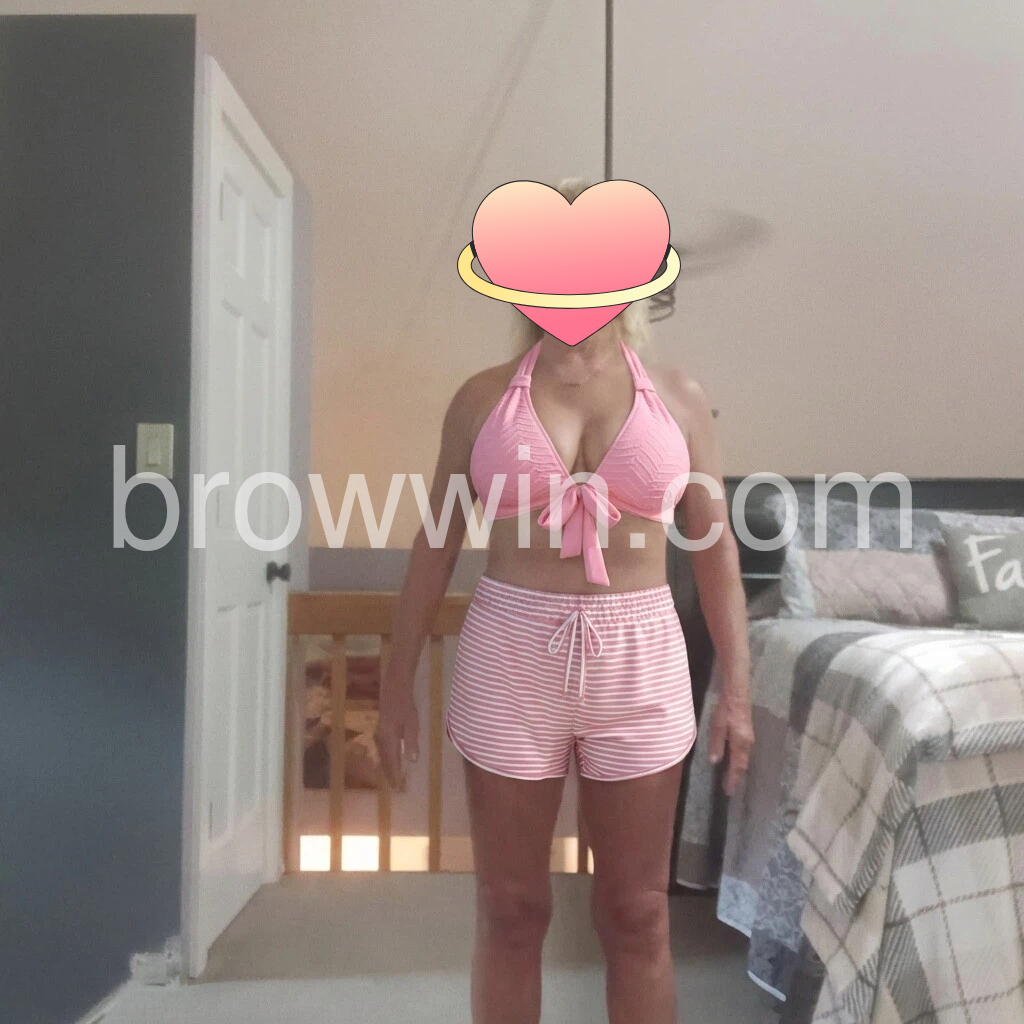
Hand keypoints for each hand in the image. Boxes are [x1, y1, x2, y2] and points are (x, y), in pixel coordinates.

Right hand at [377, 670, 419, 789]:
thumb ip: (411, 741)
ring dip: (386, 765)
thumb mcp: (412, 723)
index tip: (396, 786)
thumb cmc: (405, 705)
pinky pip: (382, 747)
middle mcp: (382, 738)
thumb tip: (411, 760)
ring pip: (382, 754)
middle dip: (389, 772)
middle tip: (393, 785)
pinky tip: (390, 757)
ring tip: (391, 775)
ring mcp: (380, 732)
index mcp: (389, 738)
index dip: (394, 773)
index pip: (391, 761)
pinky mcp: (382, 728)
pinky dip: (386, 756)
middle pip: (384, 759)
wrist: (394, 688)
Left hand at [708, 685, 754, 796]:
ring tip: (732, 779)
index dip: (733, 779)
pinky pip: (744, 752)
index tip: (729, 791)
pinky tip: (734, 761)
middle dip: (737, 777)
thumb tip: (715, 761)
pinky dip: (739, 760)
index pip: (737, 766)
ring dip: (738, 769)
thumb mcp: (717, 726)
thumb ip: (717, 743)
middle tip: (730, 788)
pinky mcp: (747, 733)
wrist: (737, 694)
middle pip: (743, 764)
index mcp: (740, 743)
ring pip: (744, 759)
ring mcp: (749, 738)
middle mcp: (748, 744)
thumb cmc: (726, 710)